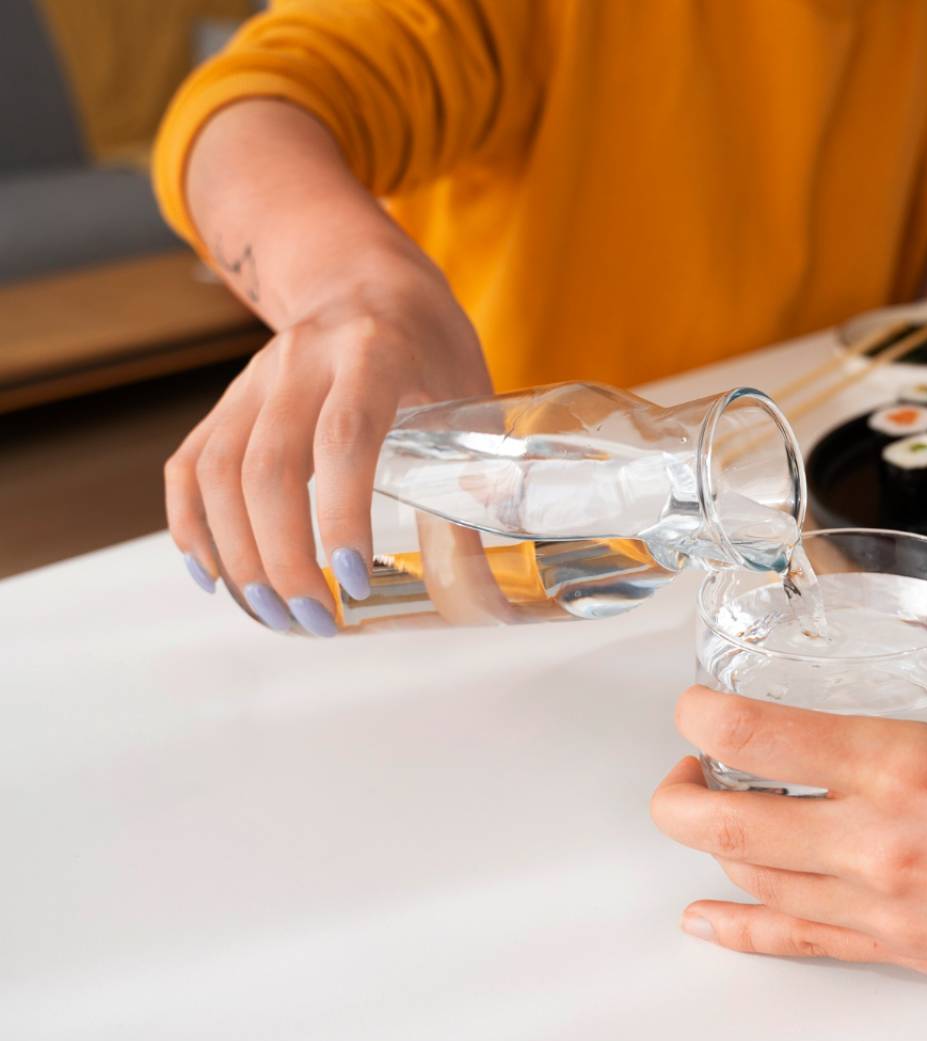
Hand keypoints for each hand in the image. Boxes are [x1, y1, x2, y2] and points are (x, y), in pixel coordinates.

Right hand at [164, 244, 491, 634]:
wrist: (368, 281)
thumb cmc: (431, 346)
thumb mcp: (469, 396)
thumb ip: (473, 478)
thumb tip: (483, 582)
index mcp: (375, 352)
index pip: (345, 438)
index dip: (342, 514)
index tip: (354, 580)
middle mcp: (302, 360)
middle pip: (268, 466)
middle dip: (283, 556)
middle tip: (313, 619)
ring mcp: (255, 379)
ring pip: (219, 471)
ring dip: (238, 554)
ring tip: (273, 613)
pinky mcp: (227, 400)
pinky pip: (190, 464)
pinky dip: (191, 524)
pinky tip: (214, 576)